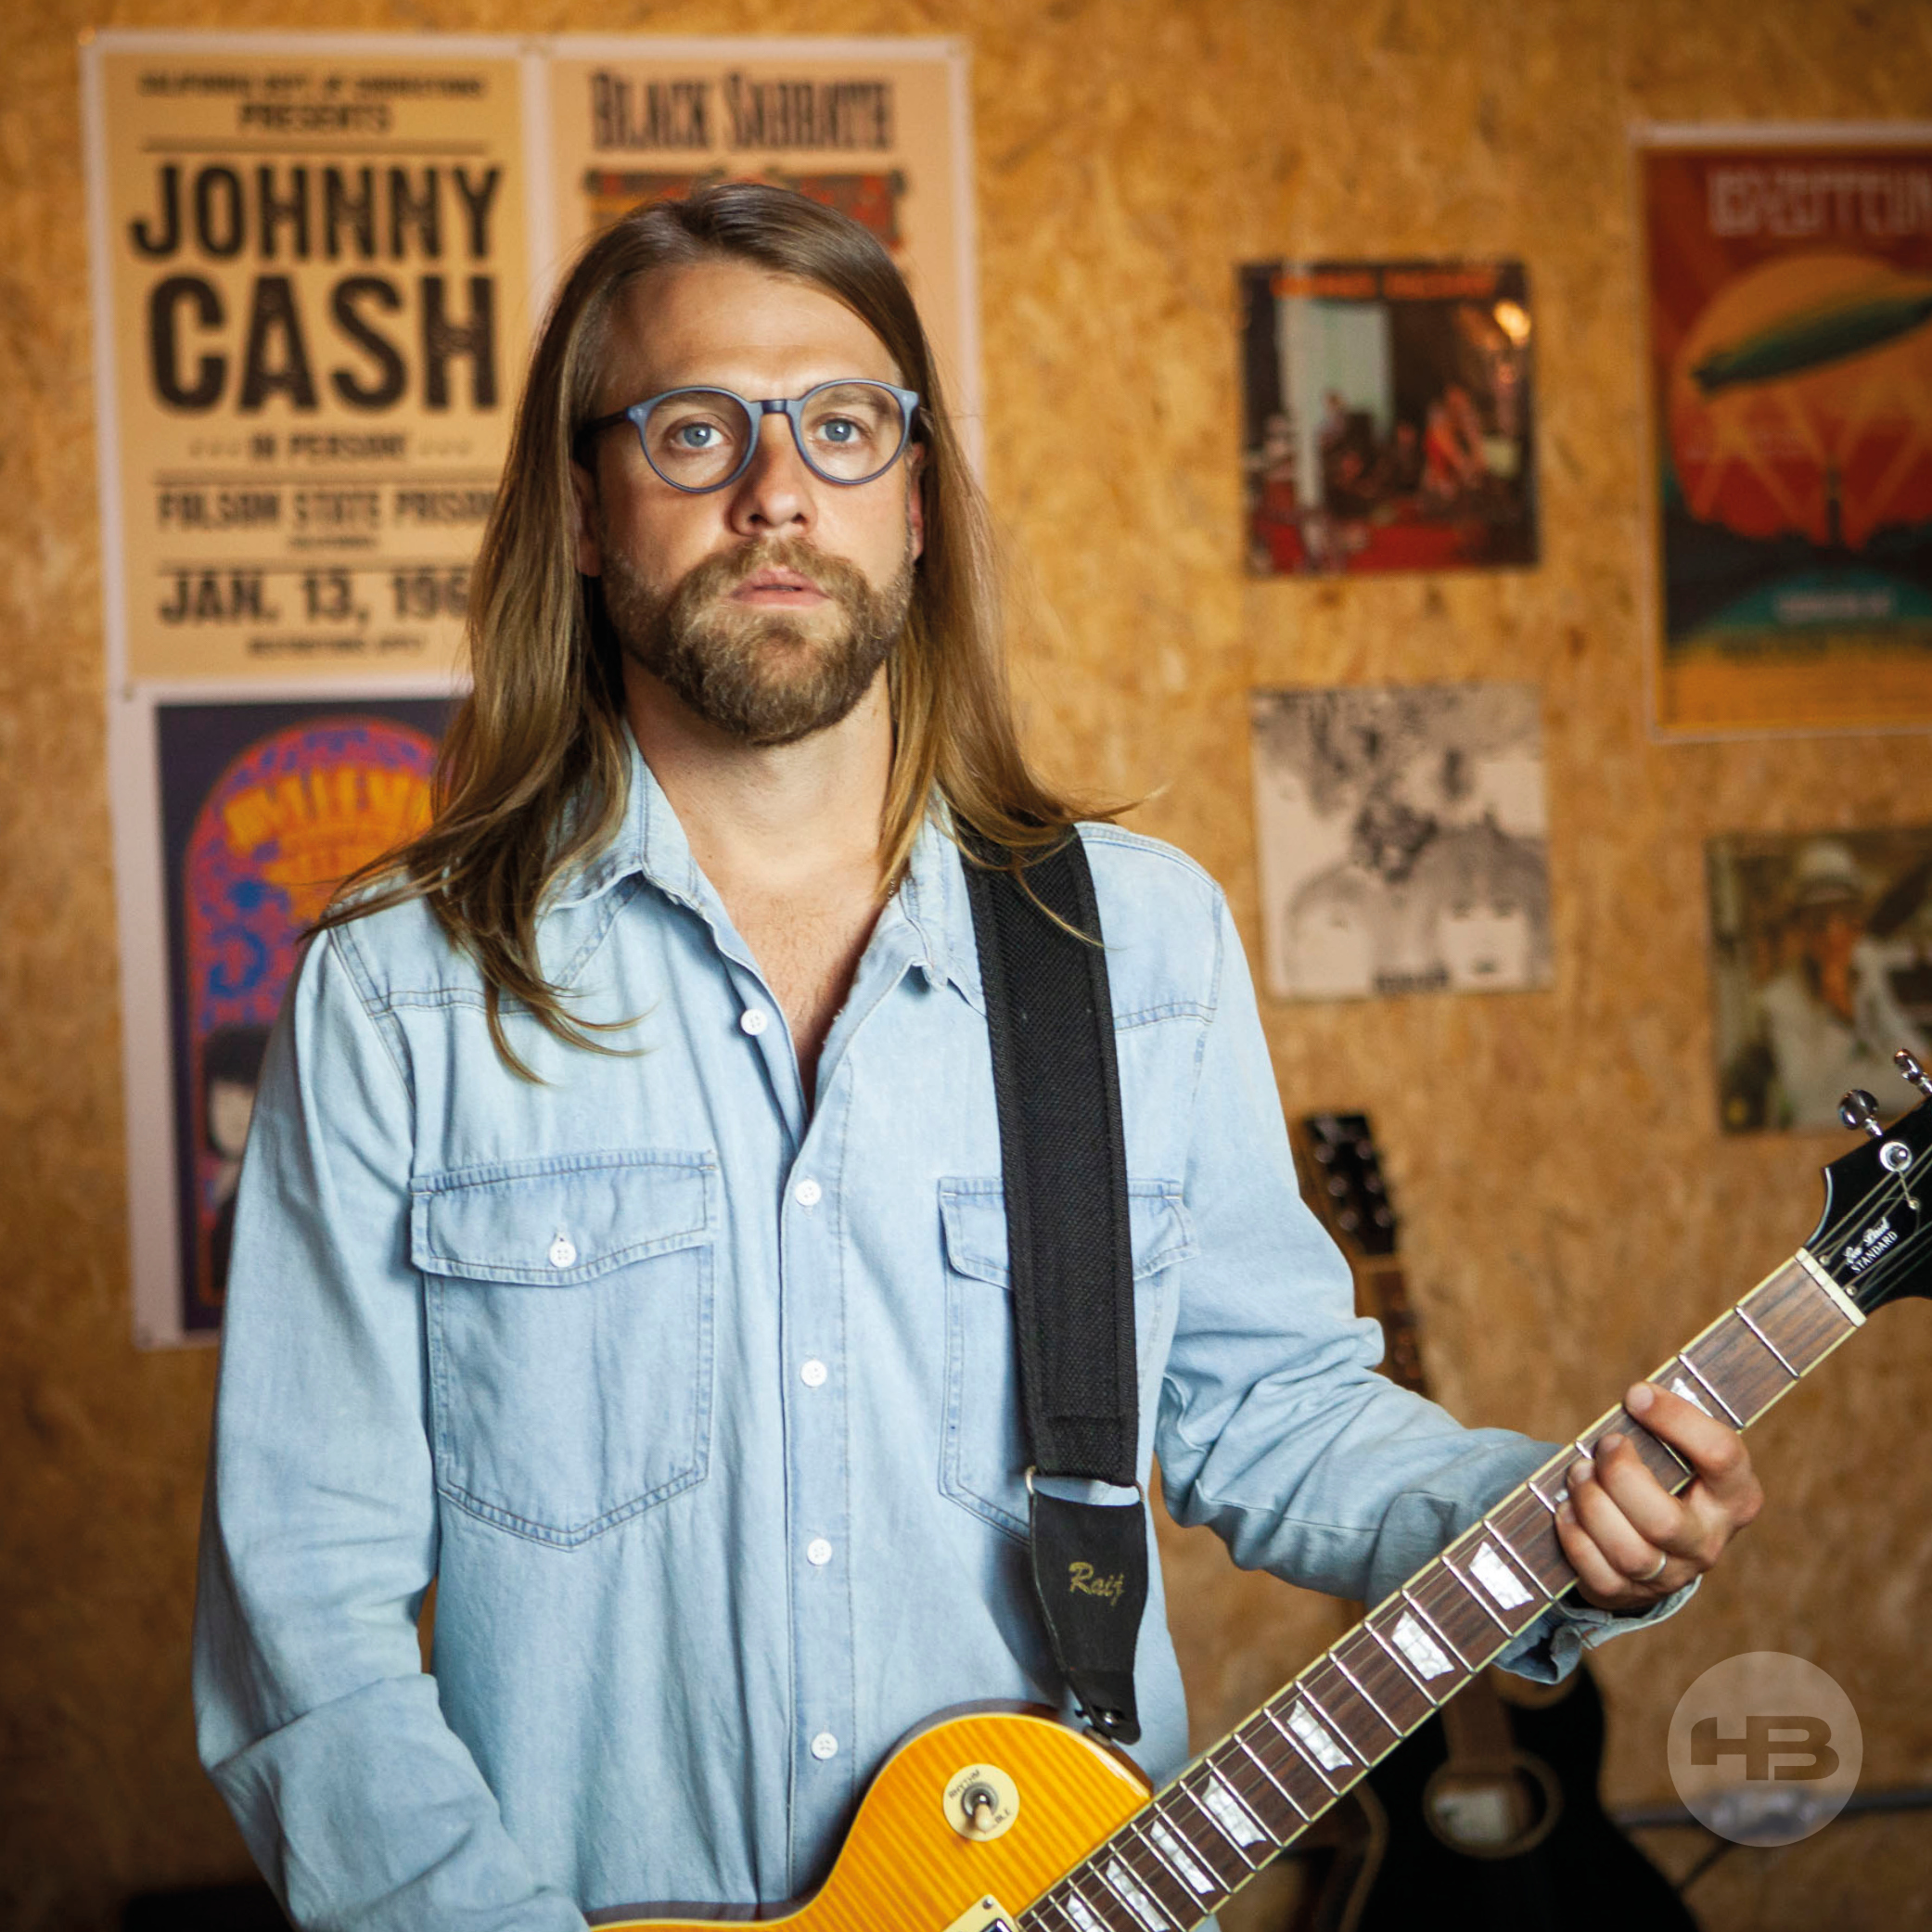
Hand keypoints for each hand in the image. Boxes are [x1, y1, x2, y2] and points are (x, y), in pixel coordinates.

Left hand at [1555, 1381, 1762, 1613]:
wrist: (1659, 1539)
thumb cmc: (1665, 1472)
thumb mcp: (1680, 1449)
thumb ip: (1666, 1424)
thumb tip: (1638, 1398)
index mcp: (1735, 1496)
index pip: (1721, 1456)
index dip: (1676, 1419)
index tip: (1636, 1394)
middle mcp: (1709, 1541)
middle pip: (1664, 1520)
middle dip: (1621, 1476)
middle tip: (1604, 1444)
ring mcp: (1672, 1574)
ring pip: (1631, 1553)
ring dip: (1593, 1505)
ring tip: (1579, 1472)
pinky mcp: (1631, 1593)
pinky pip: (1600, 1575)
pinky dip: (1575, 1538)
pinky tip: (1567, 1508)